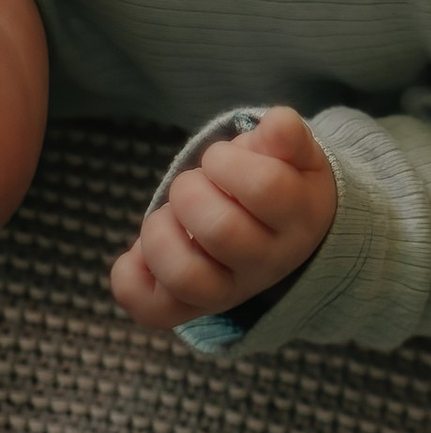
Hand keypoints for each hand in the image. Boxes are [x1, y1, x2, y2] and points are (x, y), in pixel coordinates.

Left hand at [111, 105, 337, 332]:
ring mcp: (228, 292)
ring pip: (186, 276)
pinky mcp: (189, 309)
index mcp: (297, 219)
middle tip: (193, 185)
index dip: (228, 161)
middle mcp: (268, 262)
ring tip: (168, 217)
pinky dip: (130, 276)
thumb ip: (285, 136)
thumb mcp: (292, 157)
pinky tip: (140, 251)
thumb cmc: (280, 185)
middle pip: (222, 230)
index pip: (265, 186)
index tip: (219, 158)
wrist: (281, 239)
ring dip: (160, 234)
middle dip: (190, 191)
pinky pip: (152, 310)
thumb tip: (278, 122)